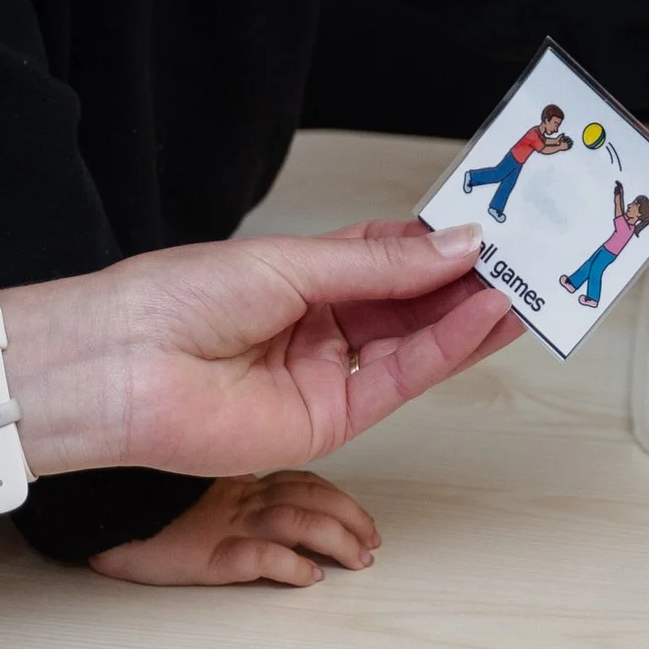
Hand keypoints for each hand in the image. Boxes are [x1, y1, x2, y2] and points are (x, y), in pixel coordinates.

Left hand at [13, 221, 521, 481]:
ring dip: (471, 316)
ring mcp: (325, 375)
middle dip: (468, 281)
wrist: (121, 367)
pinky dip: (445, 349)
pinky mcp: (328, 421)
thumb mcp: (290, 263)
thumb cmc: (174, 301)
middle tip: (527, 259)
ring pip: (415, 343)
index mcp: (300, 278)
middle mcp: (317, 327)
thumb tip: (455, 244)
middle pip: (410, 303)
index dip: (440, 244)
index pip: (388, 257)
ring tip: (524, 287)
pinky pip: (400, 380)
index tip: (493, 226)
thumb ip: (380, 265)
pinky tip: (481, 318)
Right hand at [88, 470, 378, 587]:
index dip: (340, 499)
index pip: (303, 482)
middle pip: (310, 500)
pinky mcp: (207, 555)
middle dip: (349, 520)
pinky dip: (289, 566)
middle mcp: (239, 500)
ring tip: (356, 560)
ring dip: (334, 541)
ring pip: (294, 523)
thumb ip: (233, 496)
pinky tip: (307, 577)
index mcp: (239, 484)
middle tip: (372, 544)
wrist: (100, 517)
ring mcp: (224, 525)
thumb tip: (269, 518)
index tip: (365, 520)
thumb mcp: (197, 496)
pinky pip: (256, 557)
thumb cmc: (145, 510)